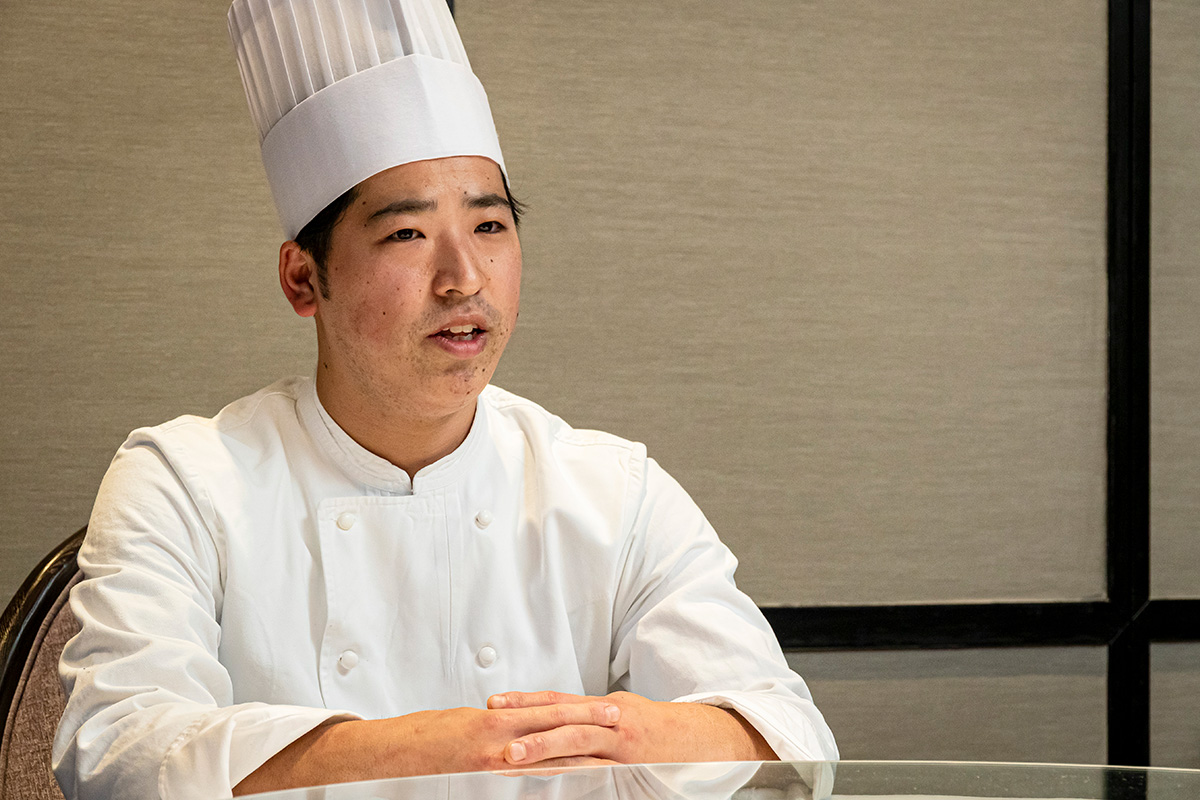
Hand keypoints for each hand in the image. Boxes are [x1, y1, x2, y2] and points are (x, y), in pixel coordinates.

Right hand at [234, 701, 621, 794]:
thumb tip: (517, 735)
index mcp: (499, 718)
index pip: (547, 712)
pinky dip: (550, 760)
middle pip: (555, 721)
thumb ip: (496, 730)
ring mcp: (495, 745)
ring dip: (580, 737)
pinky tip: (572, 764)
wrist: (393, 749)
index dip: (578, 709)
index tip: (604, 708)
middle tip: (622, 715)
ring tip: (610, 735)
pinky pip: (524, 759)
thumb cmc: (426, 739)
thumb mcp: (465, 728)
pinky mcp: (485, 759)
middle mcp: (501, 727)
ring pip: (547, 738)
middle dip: (589, 718)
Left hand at [486, 690, 775, 767]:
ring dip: (540, 747)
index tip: (496, 701)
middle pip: (559, 716)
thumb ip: (591, 718)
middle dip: (524, 719)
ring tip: (512, 754)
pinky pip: (592, 764)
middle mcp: (608, 716)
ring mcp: (617, 739)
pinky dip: (568, 769)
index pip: (557, 700)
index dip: (525, 700)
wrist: (701, 739)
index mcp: (604, 705)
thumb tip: (557, 720)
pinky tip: (548, 774)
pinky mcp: (628, 759)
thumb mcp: (623, 714)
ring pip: (572, 741)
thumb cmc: (659, 729)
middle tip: (491, 722)